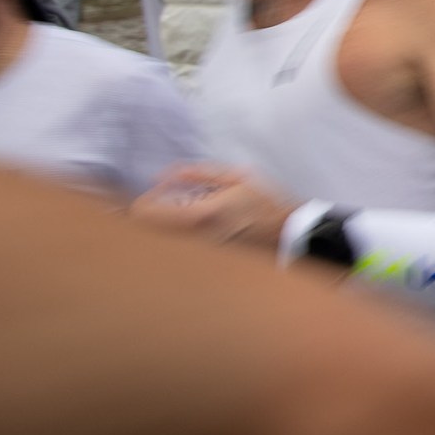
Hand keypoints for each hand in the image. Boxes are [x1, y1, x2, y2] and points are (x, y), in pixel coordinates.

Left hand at [130, 164, 292, 250]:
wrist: (288, 234)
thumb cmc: (266, 204)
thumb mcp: (236, 178)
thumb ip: (198, 174)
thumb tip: (165, 174)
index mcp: (200, 215)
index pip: (146, 214)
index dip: (145, 200)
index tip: (160, 192)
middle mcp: (195, 239)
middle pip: (148, 232)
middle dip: (151, 214)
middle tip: (166, 201)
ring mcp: (198, 254)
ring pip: (162, 242)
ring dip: (164, 226)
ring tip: (184, 213)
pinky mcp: (205, 261)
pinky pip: (179, 248)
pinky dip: (178, 236)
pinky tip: (197, 226)